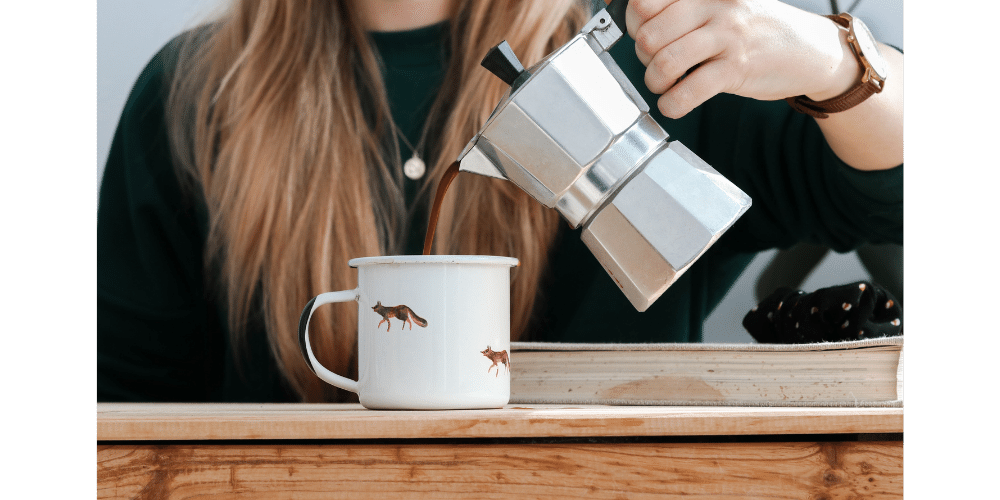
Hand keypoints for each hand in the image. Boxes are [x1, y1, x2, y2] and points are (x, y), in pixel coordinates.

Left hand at [625, 0, 860, 117]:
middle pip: (649, 34)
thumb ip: (684, 9)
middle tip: (655, 65)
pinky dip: (672, 104)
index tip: (642, 35)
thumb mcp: (721, 5)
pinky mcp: (737, 69)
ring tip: (664, 85)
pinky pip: (689, 91)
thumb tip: (636, 14)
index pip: (646, 1)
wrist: (811, 50)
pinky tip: (673, 104)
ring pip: (665, 62)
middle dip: (643, 58)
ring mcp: (728, 37)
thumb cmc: (756, 30)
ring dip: (655, 82)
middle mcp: (715, 7)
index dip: (634, 23)